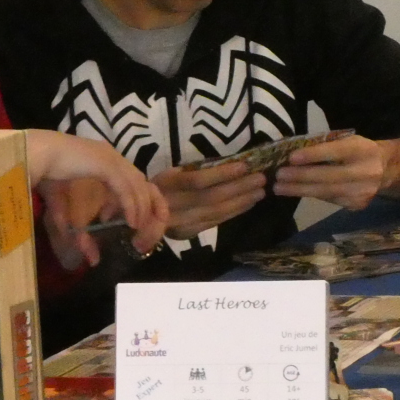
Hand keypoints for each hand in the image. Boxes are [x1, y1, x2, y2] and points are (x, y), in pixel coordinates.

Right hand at [26, 131, 168, 257]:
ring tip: (137, 228)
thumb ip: (72, 226)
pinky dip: (131, 206)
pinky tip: (131, 222)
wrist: (37, 154)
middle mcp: (110, 155)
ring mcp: (110, 159)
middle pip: (140, 180)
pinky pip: (126, 189)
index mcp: (102, 157)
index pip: (129, 177)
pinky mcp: (106, 166)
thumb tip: (83, 252)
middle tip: (140, 226)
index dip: (131, 198)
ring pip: (137, 185)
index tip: (121, 218)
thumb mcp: (62, 203)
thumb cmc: (44, 173)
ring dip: (140, 208)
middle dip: (146, 203)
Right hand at [151, 160, 268, 237]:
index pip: (198, 180)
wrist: (139, 213)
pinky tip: (247, 204)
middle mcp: (173, 205)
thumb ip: (195, 171)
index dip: (223, 174)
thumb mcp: (172, 173)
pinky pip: (214, 222)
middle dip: (239, 188)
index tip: (245, 165)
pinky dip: (233, 213)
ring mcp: (180, 223)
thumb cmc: (160, 186)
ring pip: (216, 213)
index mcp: (167, 184)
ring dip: (241, 202)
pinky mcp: (187, 234)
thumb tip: (229, 165)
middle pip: (211, 198)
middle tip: (261, 179)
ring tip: (259, 192)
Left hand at [271, 135, 384, 209]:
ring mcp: (362, 191)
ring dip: (299, 190)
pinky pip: (329, 200)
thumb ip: (326, 146)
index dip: (313, 155)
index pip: (335, 152)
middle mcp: (364, 172)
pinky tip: (295, 192)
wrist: (386, 170)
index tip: (291, 158)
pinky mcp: (357, 205)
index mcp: (361, 150)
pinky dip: (311, 195)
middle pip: (328, 176)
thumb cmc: (357, 151)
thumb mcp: (347, 141)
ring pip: (325, 192)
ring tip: (279, 188)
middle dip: (300, 177)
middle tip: (278, 176)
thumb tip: (292, 153)